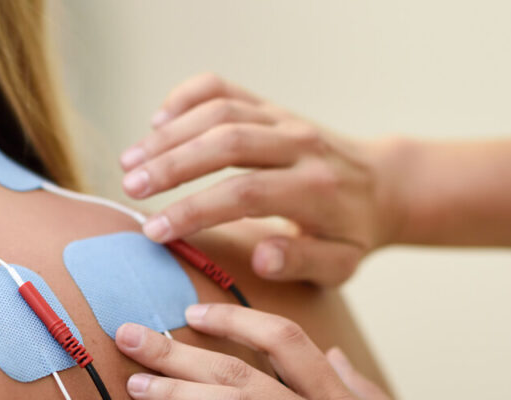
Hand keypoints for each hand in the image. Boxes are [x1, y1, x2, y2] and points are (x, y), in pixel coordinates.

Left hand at [115, 304, 389, 399]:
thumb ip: (356, 386)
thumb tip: (334, 355)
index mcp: (335, 396)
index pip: (284, 340)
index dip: (234, 321)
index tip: (190, 312)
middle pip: (236, 377)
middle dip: (178, 355)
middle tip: (130, 336)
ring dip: (174, 396)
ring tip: (135, 385)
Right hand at [121, 73, 403, 284]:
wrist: (381, 184)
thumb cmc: (349, 233)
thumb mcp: (340, 263)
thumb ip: (302, 263)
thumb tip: (261, 255)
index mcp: (316, 189)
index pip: (246, 193)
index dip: (195, 210)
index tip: (155, 231)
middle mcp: (299, 145)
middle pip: (226, 142)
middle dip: (172, 165)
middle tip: (130, 187)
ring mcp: (283, 119)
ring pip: (219, 112)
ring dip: (168, 135)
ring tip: (130, 162)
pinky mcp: (269, 105)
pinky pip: (222, 88)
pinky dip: (185, 98)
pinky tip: (156, 121)